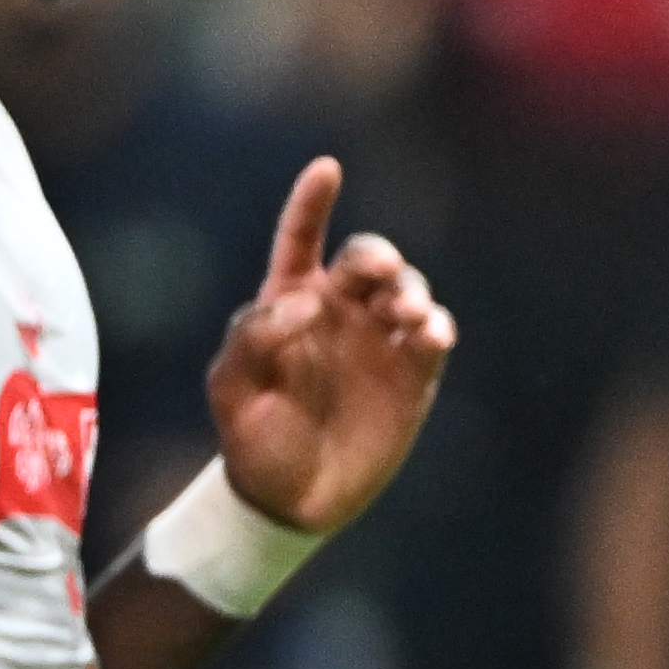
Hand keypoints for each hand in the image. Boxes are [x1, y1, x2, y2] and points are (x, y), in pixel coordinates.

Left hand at [200, 160, 454, 535]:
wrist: (293, 498)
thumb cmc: (252, 438)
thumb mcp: (230, 387)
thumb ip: (256, 336)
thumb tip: (308, 303)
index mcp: (288, 303)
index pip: (300, 239)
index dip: (312, 202)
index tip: (328, 169)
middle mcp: (339, 313)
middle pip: (366, 261)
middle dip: (377, 257)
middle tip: (381, 273)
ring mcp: (380, 344)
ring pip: (407, 293)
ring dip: (412, 293)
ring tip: (410, 317)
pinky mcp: (415, 379)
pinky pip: (433, 341)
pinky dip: (438, 330)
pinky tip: (431, 335)